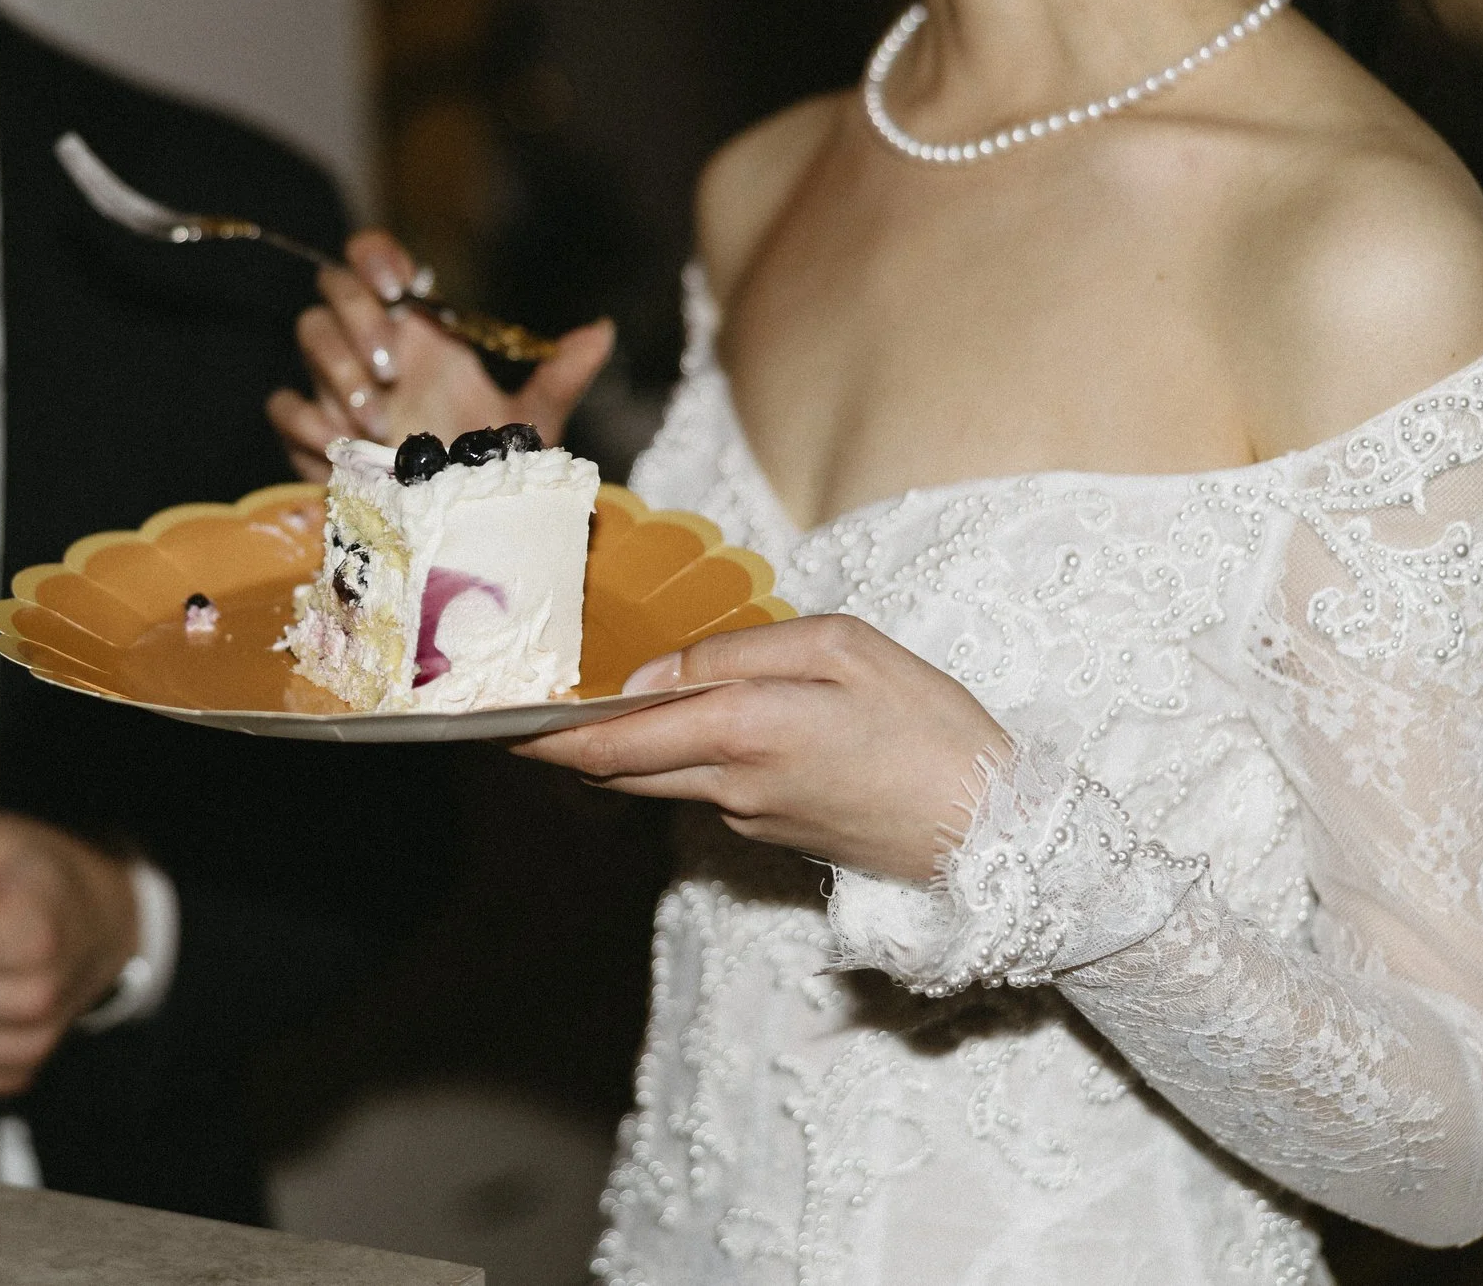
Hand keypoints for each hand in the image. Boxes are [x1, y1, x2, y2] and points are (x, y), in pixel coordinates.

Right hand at [267, 228, 615, 480]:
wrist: (460, 532)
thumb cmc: (493, 468)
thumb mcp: (532, 423)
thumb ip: (560, 375)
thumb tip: (603, 331)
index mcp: (419, 329)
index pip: (374, 258)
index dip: (375, 255)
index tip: (400, 286)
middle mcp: (373, 347)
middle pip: (333, 288)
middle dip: (359, 319)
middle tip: (394, 368)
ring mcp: (337, 386)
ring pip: (309, 336)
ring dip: (337, 370)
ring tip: (377, 421)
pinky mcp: (311, 433)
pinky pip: (283, 405)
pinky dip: (306, 420)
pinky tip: (342, 447)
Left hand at [512, 616, 1012, 883]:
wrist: (996, 830)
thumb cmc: (928, 724)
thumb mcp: (841, 650)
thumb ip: (736, 655)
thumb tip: (647, 677)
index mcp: (741, 729)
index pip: (607, 740)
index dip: (538, 733)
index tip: (485, 716)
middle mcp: (727, 783)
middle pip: (613, 769)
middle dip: (556, 742)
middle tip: (505, 707)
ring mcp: (746, 817)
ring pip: (654, 778)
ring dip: (612, 748)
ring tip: (575, 703)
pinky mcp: (772, 832)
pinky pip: (701, 788)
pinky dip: (673, 756)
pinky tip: (679, 719)